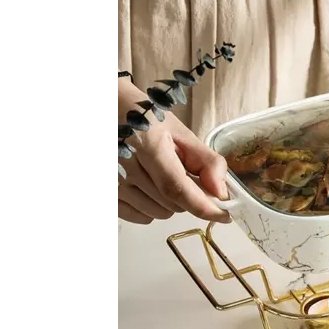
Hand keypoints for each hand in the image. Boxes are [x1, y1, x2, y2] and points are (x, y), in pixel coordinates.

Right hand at [118, 82, 229, 224]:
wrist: (105, 112)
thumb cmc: (143, 118)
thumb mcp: (178, 131)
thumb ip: (205, 161)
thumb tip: (222, 193)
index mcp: (147, 145)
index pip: (176, 188)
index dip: (203, 206)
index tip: (224, 215)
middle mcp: (124, 167)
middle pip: (172, 204)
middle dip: (187, 195)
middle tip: (180, 172)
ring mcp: (111, 183)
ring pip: (158, 214)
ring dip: (169, 202)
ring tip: (159, 175)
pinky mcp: (104, 195)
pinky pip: (138, 217)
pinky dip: (150, 208)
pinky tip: (146, 187)